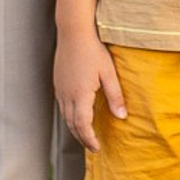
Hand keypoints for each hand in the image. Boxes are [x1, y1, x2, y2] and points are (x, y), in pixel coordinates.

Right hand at [55, 30, 125, 150]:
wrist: (73, 32)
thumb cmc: (93, 50)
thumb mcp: (108, 72)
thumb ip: (115, 96)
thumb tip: (122, 116)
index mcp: (80, 95)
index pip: (82, 126)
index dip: (89, 139)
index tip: (97, 148)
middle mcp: (67, 95)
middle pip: (72, 125)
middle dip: (82, 138)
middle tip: (92, 146)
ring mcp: (60, 89)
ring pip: (65, 117)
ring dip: (75, 129)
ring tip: (86, 135)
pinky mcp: (57, 83)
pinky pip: (62, 106)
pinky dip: (69, 116)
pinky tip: (77, 115)